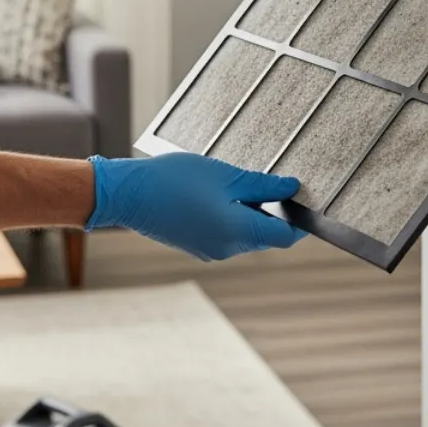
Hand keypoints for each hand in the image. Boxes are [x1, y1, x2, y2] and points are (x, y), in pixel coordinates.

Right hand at [84, 153, 307, 261]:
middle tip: (268, 180)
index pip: (286, 235)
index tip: (300, 197)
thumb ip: (263, 185)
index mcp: (238, 232)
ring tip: (236, 183)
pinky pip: (227, 234)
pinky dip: (232, 217)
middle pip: (267, 235)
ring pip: (247, 234)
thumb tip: (292, 189)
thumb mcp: (225, 175)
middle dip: (273, 211)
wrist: (127, 194)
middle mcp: (227, 249)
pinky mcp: (198, 246)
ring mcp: (211, 250)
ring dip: (251, 212)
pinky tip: (218, 193)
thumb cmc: (173, 180)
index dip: (298, 218)